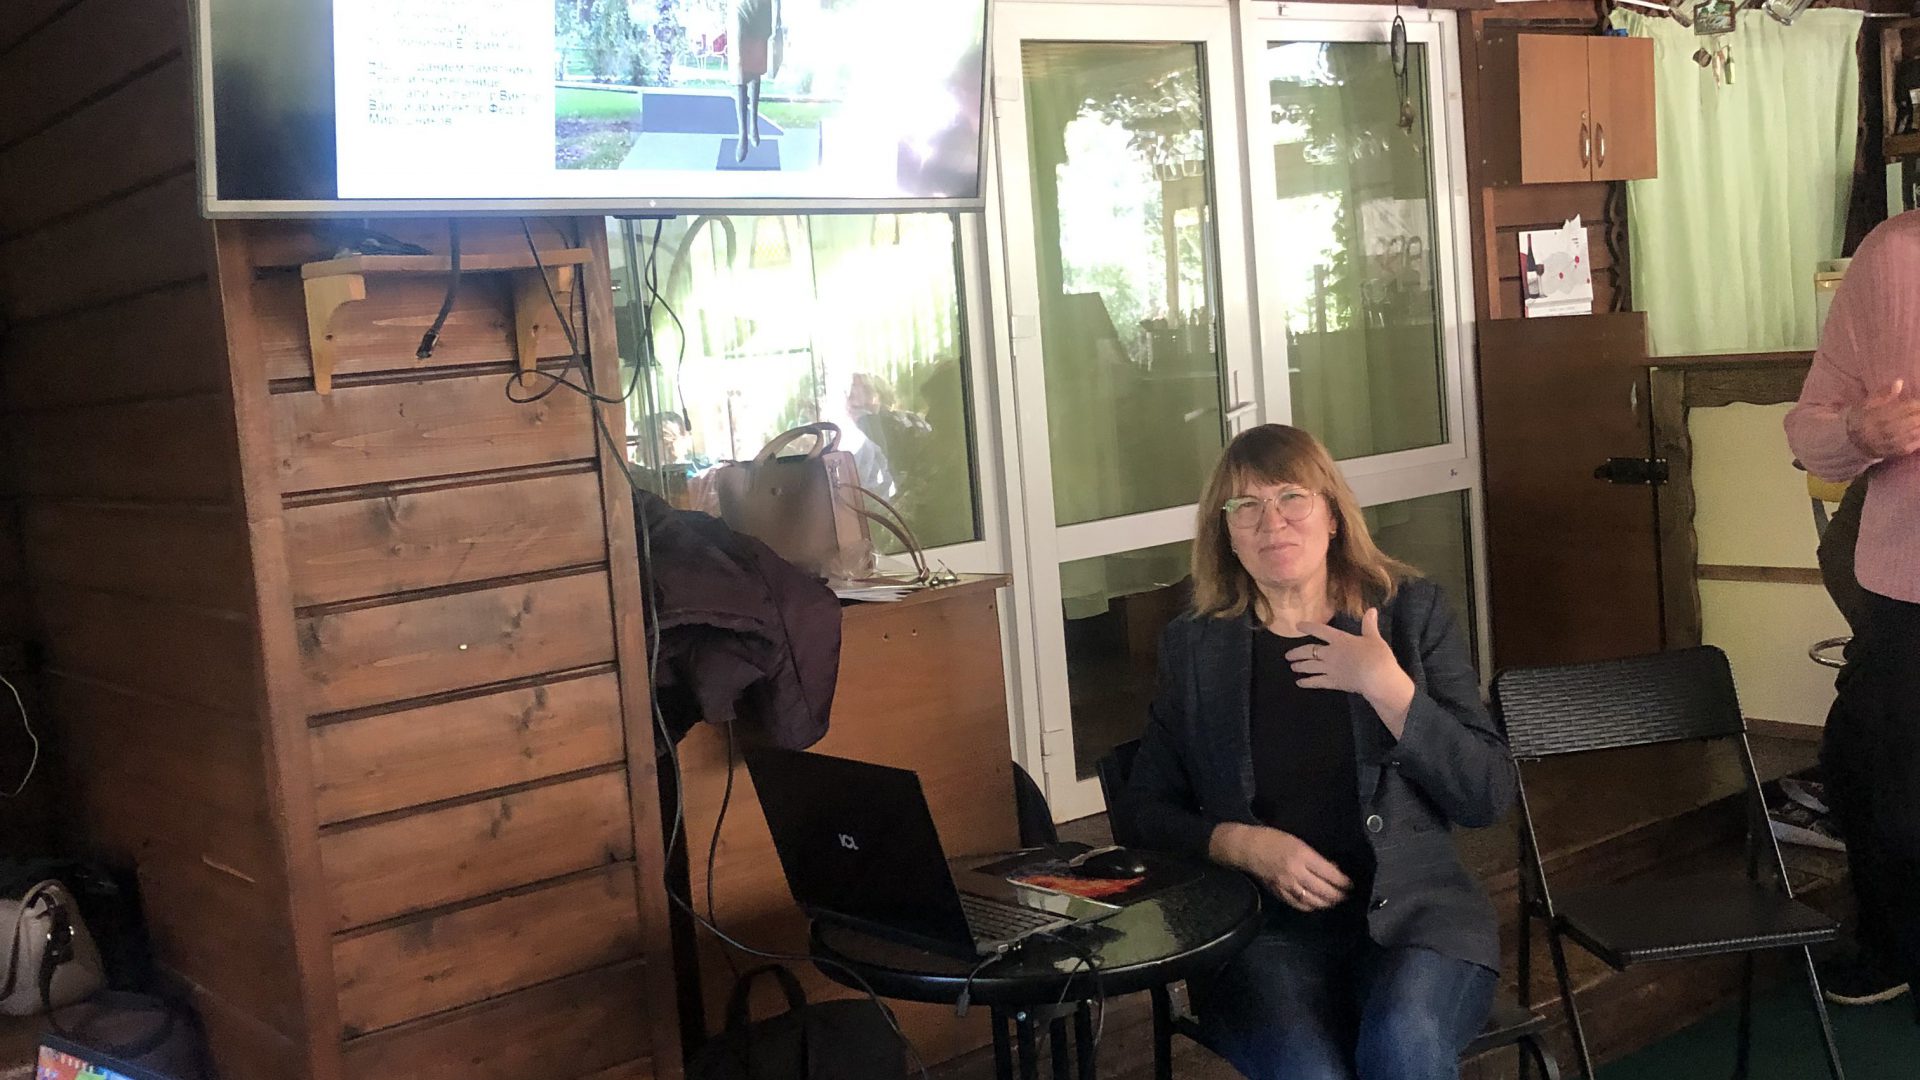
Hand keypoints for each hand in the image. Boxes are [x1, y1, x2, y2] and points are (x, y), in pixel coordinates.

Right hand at [1212, 823, 1351, 911]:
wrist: (1247, 848)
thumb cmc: (1272, 839)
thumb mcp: (1297, 841)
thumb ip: (1314, 856)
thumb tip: (1332, 868)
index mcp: (1303, 856)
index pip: (1330, 874)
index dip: (1344, 882)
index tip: (1351, 884)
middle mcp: (1297, 873)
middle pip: (1325, 891)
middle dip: (1339, 895)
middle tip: (1347, 895)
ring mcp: (1288, 886)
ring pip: (1314, 901)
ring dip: (1327, 903)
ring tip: (1335, 901)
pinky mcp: (1280, 893)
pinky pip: (1300, 905)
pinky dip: (1311, 907)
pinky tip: (1317, 904)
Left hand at [1290, 609, 1400, 696]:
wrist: (1377, 678)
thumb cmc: (1377, 656)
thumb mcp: (1374, 637)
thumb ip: (1369, 624)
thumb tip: (1371, 610)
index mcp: (1339, 640)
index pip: (1320, 630)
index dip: (1308, 627)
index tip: (1297, 625)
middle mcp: (1330, 653)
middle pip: (1309, 651)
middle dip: (1297, 653)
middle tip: (1287, 655)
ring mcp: (1330, 669)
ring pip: (1310, 666)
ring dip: (1300, 666)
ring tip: (1292, 666)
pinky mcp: (1333, 683)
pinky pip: (1316, 682)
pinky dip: (1307, 682)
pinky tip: (1300, 683)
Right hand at [1845, 379, 1919, 459]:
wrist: (1850, 441)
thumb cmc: (1861, 417)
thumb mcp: (1867, 403)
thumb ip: (1883, 393)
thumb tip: (1899, 382)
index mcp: (1877, 415)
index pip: (1904, 408)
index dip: (1916, 405)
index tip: (1919, 403)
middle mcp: (1884, 430)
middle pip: (1912, 421)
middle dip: (1919, 416)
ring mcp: (1890, 443)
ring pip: (1913, 434)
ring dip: (1919, 427)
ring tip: (1919, 421)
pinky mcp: (1894, 452)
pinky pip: (1912, 446)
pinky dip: (1918, 439)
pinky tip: (1918, 433)